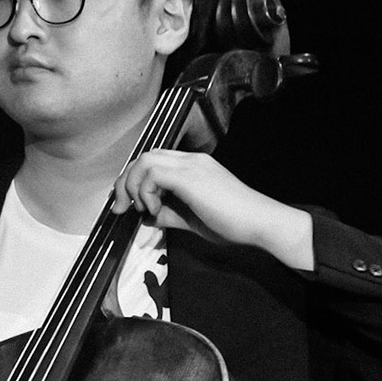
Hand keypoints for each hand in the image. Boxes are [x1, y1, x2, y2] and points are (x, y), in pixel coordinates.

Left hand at [110, 149, 315, 271]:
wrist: (260, 223)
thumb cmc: (233, 224)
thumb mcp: (192, 219)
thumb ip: (168, 214)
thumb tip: (146, 217)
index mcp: (193, 167)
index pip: (153, 162)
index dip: (134, 181)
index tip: (128, 206)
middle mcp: (191, 160)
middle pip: (144, 157)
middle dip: (125, 182)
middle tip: (121, 208)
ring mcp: (191, 166)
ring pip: (145, 160)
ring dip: (133, 186)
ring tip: (144, 209)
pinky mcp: (190, 176)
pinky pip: (152, 173)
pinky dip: (145, 192)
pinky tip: (156, 209)